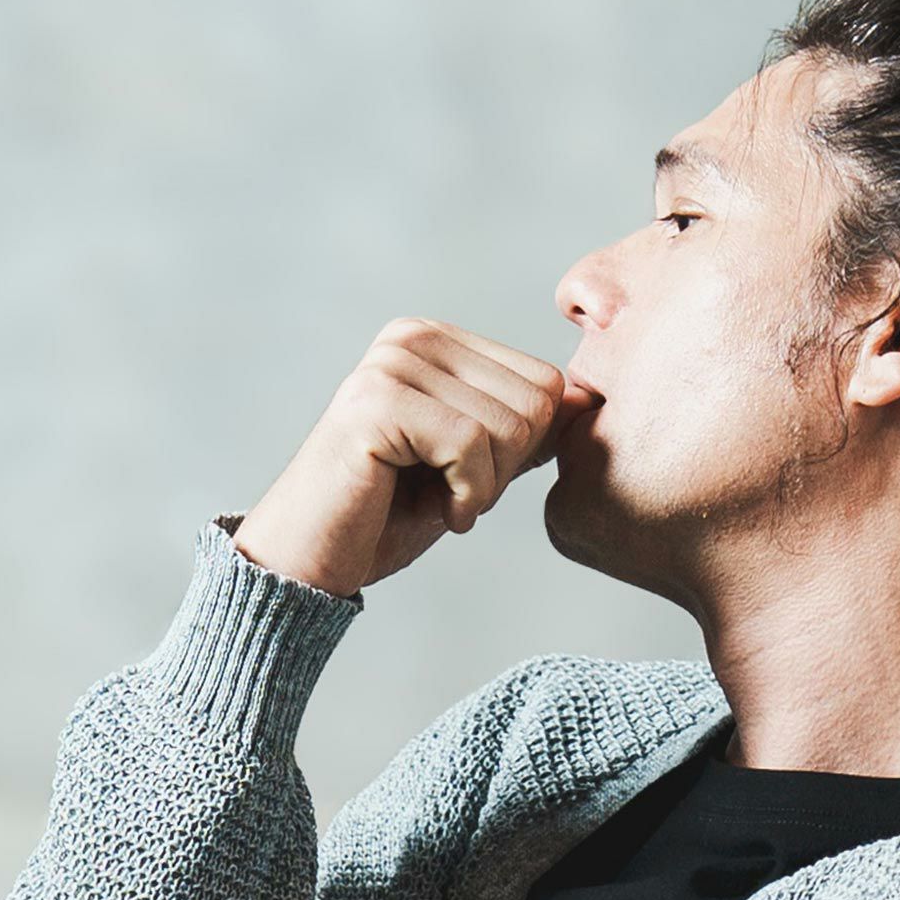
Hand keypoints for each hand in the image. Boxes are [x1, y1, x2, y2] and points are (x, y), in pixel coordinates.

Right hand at [231, 318, 601, 596]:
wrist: (312, 562)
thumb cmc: (388, 518)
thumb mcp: (474, 469)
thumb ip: (523, 432)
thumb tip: (588, 400)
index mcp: (437, 342)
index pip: (544, 384)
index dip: (523, 452)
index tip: (469, 480)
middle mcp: (413, 338)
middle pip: (535, 403)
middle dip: (507, 470)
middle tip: (452, 494)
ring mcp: (391, 364)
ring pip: (508, 427)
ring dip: (483, 488)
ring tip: (436, 500)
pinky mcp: (377, 402)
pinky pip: (471, 446)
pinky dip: (465, 496)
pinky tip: (432, 510)